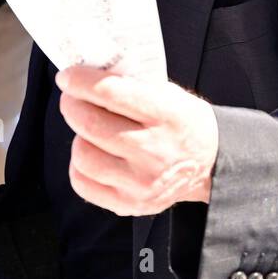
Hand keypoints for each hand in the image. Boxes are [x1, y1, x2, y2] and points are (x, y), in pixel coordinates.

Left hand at [55, 65, 218, 217]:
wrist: (210, 165)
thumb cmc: (183, 122)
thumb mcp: (170, 94)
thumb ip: (132, 85)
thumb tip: (88, 74)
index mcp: (167, 115)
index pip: (112, 93)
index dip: (81, 81)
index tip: (67, 76)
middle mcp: (154, 151)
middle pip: (91, 124)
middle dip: (72, 105)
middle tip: (71, 97)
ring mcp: (141, 182)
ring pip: (83, 156)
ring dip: (78, 136)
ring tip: (88, 129)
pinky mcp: (129, 204)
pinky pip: (83, 183)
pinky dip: (79, 165)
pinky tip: (92, 153)